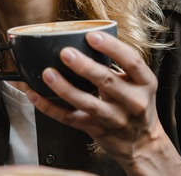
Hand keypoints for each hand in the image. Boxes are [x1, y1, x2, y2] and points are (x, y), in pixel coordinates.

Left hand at [26, 32, 180, 174]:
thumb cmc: (137, 104)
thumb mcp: (139, 83)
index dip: (112, 47)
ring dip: (65, 88)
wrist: (143, 143)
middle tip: (66, 53)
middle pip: (107, 81)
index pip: (132, 62)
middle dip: (85, 66)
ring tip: (48, 73)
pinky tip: (36, 95)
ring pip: (87, 103)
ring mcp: (114, 119)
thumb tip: (89, 37)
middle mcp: (132, 102)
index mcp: (145, 83)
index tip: (92, 36)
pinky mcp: (96, 130)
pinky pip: (69, 119)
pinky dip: (50, 107)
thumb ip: (120, 64)